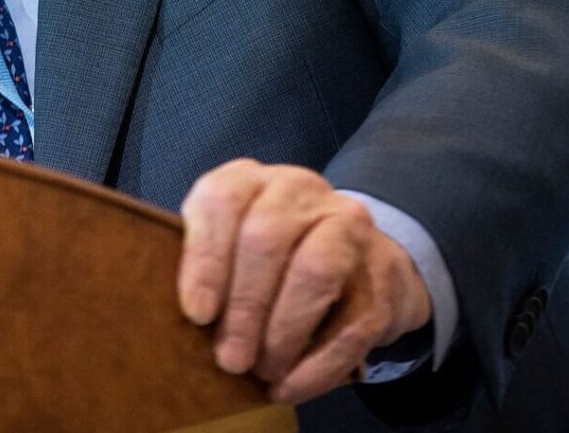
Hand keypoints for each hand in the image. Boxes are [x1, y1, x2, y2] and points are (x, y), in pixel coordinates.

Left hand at [176, 160, 431, 405]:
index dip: (205, 259)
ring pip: (314, 270)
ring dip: (282, 331)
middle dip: (244, 307)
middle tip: (229, 359)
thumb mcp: (230, 248)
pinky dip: (317, 365)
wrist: (357, 261)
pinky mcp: (382, 273)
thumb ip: (205, 267)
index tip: (197, 314)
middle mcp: (300, 192)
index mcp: (252, 181)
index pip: (223, 201)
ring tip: (262, 370)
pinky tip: (292, 387)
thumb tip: (185, 322)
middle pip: (266, 238)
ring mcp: (348, 227)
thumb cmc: (272, 261)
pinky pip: (352, 322)